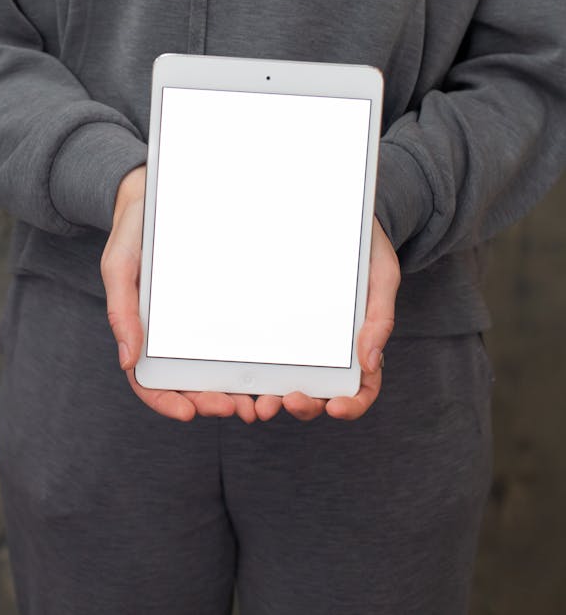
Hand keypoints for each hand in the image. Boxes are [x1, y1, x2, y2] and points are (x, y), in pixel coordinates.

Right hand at [101, 165, 257, 423]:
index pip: (150, 380)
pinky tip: (273, 364)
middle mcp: (173, 331)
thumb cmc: (134, 232)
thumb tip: (127, 360)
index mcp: (144, 330)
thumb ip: (121, 310)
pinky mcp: (222, 300)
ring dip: (237, 390)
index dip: (167, 402)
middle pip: (189, 380)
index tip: (189, 413)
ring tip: (261, 400)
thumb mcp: (120, 266)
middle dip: (212, 401)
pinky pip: (238, 334)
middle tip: (239, 409)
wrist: (157, 191)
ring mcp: (198, 319)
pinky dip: (252, 357)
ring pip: (216, 366)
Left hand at [254, 215, 399, 422]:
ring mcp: (305, 339)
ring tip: (260, 401)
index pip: (363, 389)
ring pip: (292, 379)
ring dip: (276, 397)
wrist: (342, 218)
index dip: (351, 405)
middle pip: (321, 392)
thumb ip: (379, 319)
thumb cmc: (368, 250)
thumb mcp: (382, 278)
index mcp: (363, 345)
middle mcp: (333, 350)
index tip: (334, 406)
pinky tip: (241, 375)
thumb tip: (370, 363)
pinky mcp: (280, 321)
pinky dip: (258, 369)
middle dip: (304, 405)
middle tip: (286, 402)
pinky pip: (269, 351)